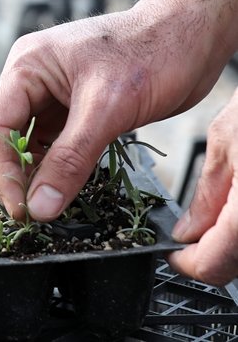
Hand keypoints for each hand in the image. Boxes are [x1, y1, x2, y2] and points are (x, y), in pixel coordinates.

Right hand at [0, 0, 237, 223]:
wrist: (195, 33)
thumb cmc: (155, 49)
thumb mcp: (109, 108)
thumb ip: (71, 160)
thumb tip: (41, 205)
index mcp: (27, 66)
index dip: (1, 171)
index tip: (21, 208)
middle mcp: (31, 78)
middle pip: (1, 136)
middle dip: (11, 174)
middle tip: (29, 213)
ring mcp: (51, 93)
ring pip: (24, 143)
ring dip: (31, 174)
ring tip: (44, 206)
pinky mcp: (73, 107)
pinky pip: (51, 143)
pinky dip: (53, 168)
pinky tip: (61, 188)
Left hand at [168, 89, 237, 284]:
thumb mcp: (227, 141)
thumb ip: (208, 195)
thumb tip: (187, 233)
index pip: (214, 264)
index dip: (187, 264)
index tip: (173, 254)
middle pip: (235, 262)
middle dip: (210, 255)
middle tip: (187, 239)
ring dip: (228, 245)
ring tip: (210, 224)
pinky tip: (234, 211)